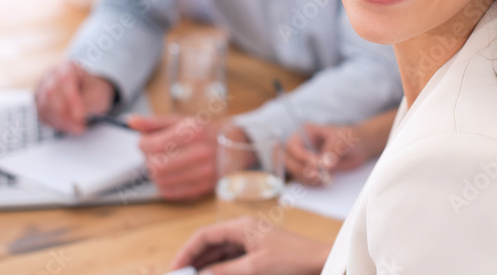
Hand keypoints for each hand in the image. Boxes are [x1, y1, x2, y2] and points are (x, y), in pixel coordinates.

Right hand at [35, 61, 115, 133]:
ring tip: (77, 128)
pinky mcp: (39, 104)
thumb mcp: (97, 94)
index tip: (80, 115)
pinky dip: (55, 124)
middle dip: (65, 113)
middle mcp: (51, 76)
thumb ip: (85, 103)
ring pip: (44, 106)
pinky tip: (69, 126)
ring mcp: (42, 89)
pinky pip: (42, 115)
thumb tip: (76, 116)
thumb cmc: (94, 90)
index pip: (65, 80)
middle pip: (50, 93)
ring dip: (61, 121)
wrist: (91, 94)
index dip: (71, 99)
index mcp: (67, 67)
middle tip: (79, 126)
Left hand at [129, 115, 235, 200]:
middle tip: (152, 153)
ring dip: (154, 173)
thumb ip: (155, 122)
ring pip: (161, 181)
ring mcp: (203, 173)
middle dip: (147, 160)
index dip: (143, 144)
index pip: (155, 144)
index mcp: (194, 131)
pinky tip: (168, 174)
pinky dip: (163, 184)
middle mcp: (200, 153)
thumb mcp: (182, 120)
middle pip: (156, 165)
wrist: (235, 146)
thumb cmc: (205, 132)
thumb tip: (130, 121)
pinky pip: (170, 192)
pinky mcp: (202, 188)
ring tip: (160, 162)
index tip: (144, 142)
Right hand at [170, 215, 329, 274]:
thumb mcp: (253, 269)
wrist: (322, 263)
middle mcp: (244, 231)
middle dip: (194, 262)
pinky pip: (232, 261)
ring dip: (206, 267)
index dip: (186, 252)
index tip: (174, 270)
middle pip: (210, 245)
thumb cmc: (292, 261)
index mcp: (242, 226)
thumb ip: (223, 272)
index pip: (204, 235)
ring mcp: (252, 242)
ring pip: (220, 254)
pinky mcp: (259, 254)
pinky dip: (221, 270)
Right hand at [285, 123, 368, 185]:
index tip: (316, 164)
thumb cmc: (350, 137)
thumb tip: (324, 165)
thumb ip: (333, 151)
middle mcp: (301, 145)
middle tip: (317, 175)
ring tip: (324, 178)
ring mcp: (304, 158)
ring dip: (306, 178)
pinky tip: (324, 181)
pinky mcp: (309, 169)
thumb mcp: (343, 140)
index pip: (293, 145)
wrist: (359, 146)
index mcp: (306, 132)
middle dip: (300, 169)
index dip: (302, 156)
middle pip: (287, 160)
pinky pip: (303, 178)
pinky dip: (311, 183)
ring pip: (294, 171)